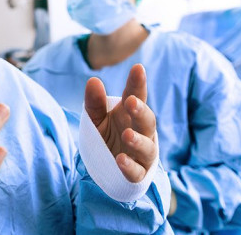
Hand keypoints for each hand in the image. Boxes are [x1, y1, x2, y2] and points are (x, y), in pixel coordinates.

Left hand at [84, 64, 157, 182]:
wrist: (108, 167)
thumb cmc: (107, 136)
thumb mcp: (96, 118)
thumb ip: (94, 102)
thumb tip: (93, 80)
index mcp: (131, 114)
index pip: (136, 96)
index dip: (138, 83)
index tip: (137, 68)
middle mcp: (142, 132)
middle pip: (147, 120)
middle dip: (140, 111)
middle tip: (131, 102)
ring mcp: (142, 154)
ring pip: (146, 147)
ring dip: (138, 141)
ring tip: (126, 134)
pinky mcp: (138, 173)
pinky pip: (136, 172)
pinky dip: (130, 167)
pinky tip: (120, 160)